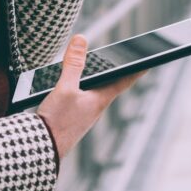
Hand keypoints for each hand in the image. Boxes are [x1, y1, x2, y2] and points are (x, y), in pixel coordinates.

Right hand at [36, 34, 143, 158]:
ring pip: (92, 92)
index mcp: (100, 100)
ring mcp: (82, 115)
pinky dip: (77, 88)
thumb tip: (82, 39)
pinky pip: (78, 99)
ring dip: (94, 80)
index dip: (136, 70)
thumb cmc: (56, 122)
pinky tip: (65, 86)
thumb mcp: (65, 88)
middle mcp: (94, 108)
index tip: (149, 61)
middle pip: (108, 85)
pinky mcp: (69, 120)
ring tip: (94, 67)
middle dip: (114, 72)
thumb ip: (73, 63)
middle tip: (122, 59)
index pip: (123, 80)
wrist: (40, 151)